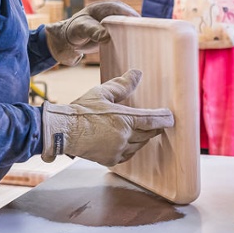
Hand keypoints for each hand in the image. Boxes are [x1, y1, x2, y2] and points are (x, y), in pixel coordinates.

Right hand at [40, 69, 172, 165]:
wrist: (63, 131)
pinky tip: (126, 142)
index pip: (153, 120)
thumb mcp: (102, 93)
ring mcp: (118, 150)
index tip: (170, 117)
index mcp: (125, 119)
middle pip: (148, 134)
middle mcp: (124, 137)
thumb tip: (137, 73)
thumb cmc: (80, 111)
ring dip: (142, 138)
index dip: (164, 119)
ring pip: (139, 146)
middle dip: (153, 128)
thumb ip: (122, 85)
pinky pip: (127, 155)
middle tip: (156, 123)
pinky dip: (130, 148)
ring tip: (141, 132)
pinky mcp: (110, 159)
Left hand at [44, 1, 138, 65]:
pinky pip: (128, 39)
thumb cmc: (73, 29)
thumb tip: (106, 36)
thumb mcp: (81, 29)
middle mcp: (118, 14)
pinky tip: (134, 56)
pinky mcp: (117, 35)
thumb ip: (93, 31)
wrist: (66, 39)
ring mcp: (118, 25)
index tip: (145, 37)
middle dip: (141, 34)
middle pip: (136, 23)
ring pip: (133, 32)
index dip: (139, 25)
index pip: (131, 15)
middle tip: (146, 48)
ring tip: (143, 53)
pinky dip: (131, 46)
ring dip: (137, 41)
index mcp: (111, 7)